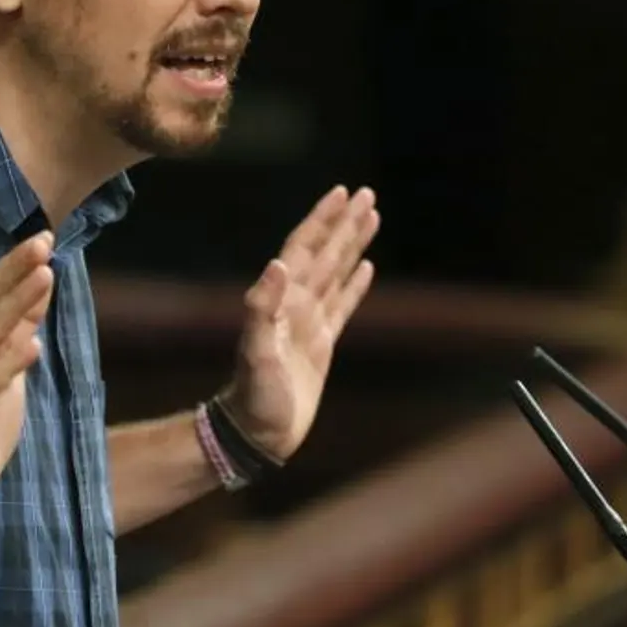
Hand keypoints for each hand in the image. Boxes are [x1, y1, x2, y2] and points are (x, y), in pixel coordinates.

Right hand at [0, 232, 55, 515]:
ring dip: (15, 305)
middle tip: (41, 242)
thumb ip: (21, 325)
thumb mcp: (8, 364)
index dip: (16, 265)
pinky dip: (9, 364)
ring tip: (43, 277)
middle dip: (15, 272)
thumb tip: (42, 280)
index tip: (43, 237)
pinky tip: (32, 346)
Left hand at [224, 186, 379, 459]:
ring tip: (372, 217)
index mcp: (282, 301)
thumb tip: (278, 264)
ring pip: (336, 272)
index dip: (322, 220)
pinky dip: (354, 283)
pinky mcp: (322, 344)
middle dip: (345, 223)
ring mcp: (310, 322)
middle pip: (325, 253)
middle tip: (367, 193)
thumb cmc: (254, 397)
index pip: (305, 249)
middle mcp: (296, 304)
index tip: (342, 193)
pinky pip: (343, 305)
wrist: (256, 434)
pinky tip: (366, 267)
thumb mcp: (255, 353)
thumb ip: (262, 307)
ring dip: (352, 244)